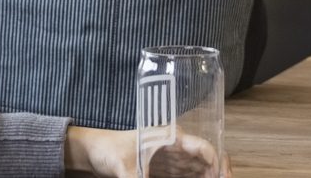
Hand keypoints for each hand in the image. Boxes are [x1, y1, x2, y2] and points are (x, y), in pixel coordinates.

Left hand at [67, 126, 228, 176]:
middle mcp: (176, 146)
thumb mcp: (125, 169)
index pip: (204, 148)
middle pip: (206, 162)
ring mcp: (172, 160)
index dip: (218, 165)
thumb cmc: (108, 150)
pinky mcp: (165, 171)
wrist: (92, 152)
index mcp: (171, 137)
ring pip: (199, 172)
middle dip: (217, 175)